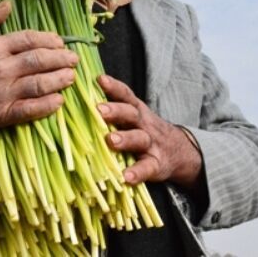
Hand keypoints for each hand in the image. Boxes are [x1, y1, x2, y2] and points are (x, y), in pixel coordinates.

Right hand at [0, 0, 78, 134]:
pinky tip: (59, 101)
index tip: (60, 42)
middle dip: (61, 59)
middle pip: (40, 61)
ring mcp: (2, 93)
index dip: (49, 40)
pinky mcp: (0, 114)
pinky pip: (30, 110)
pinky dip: (48, 106)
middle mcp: (1, 69)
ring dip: (60, 80)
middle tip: (73, 58)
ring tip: (71, 76)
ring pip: (40, 84)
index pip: (30, 40)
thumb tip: (8, 3)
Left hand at [97, 74, 202, 188]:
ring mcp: (151, 144)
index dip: (114, 86)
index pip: (125, 95)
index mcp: (136, 110)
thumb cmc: (144, 131)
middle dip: (115, 110)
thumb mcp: (133, 117)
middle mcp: (144, 124)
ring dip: (125, 138)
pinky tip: (126, 177)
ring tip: (111, 140)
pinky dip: (137, 172)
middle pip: (131, 113)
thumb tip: (78, 99)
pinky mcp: (157, 164)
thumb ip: (112, 109)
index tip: (100, 80)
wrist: (179, 152)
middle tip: (98, 110)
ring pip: (139, 138)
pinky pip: (147, 168)